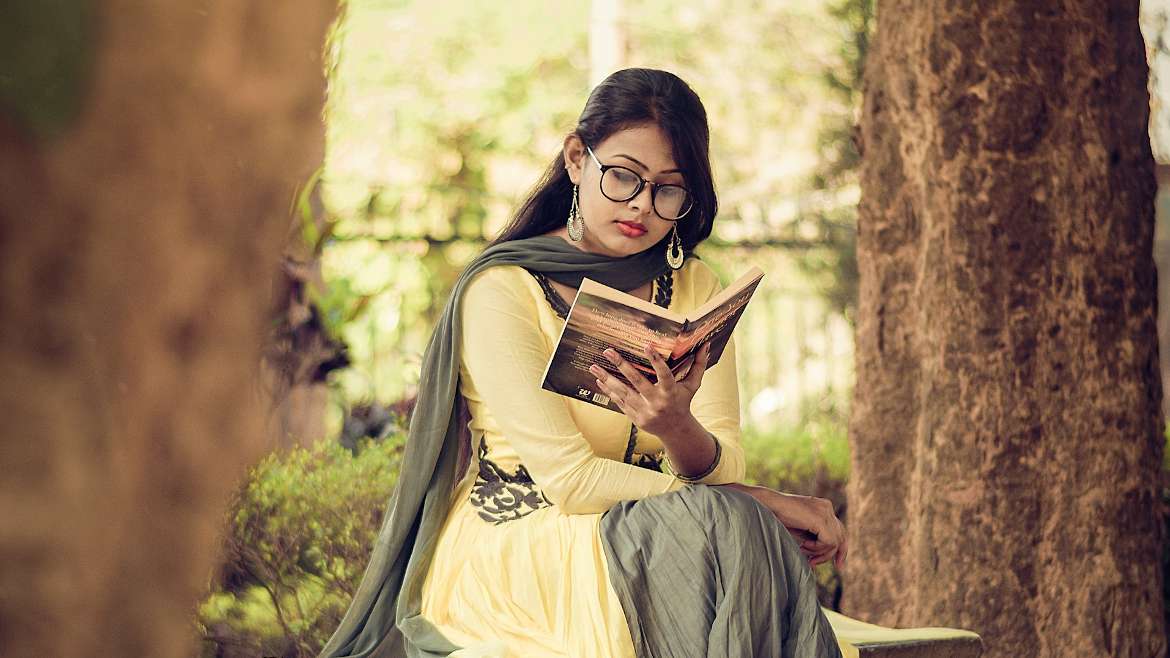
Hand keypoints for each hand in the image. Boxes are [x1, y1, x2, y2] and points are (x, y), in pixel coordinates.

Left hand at [587, 342, 711, 437]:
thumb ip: (698, 365)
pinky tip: (599, 381)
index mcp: (671, 392)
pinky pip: (619, 402)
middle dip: (622, 365)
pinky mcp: (635, 418)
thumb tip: (706, 345)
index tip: (647, 346)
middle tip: (608, 351)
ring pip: (623, 393)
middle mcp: (657, 402)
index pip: (664, 375)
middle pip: (638, 382)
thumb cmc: (683, 402)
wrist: (675, 430)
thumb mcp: (692, 385)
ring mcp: (645, 411)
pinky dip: (609, 391)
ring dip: (607, 379)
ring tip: (594, 366)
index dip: (656, 361)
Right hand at [740, 486, 847, 569]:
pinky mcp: (820, 519)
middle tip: (830, 566)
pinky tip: (802, 545)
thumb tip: (821, 556)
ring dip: (820, 552)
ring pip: (835, 542)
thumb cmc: (777, 516)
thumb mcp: (800, 529)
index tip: (838, 564)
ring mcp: (825, 511)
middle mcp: (827, 507)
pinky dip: (817, 549)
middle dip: (837, 554)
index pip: (839, 529)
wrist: (766, 505)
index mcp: (823, 506)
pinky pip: (829, 542)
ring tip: (803, 551)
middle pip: (842, 535)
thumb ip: (813, 538)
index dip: (841, 548)